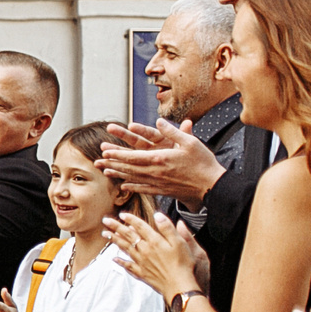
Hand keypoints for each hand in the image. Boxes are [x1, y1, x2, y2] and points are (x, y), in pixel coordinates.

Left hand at [100, 120, 224, 209]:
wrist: (213, 186)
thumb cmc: (203, 163)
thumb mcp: (190, 142)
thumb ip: (173, 131)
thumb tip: (159, 121)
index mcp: (160, 158)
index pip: (133, 156)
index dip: (117, 154)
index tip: (105, 152)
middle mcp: (156, 171)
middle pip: (129, 167)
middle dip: (112, 163)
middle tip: (98, 162)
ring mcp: (158, 182)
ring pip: (133, 178)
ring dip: (118, 175)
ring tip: (105, 172)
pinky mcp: (163, 190)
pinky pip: (144, 189)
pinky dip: (132, 187)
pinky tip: (124, 186)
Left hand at [105, 209, 203, 302]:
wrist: (178, 286)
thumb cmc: (182, 264)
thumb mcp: (180, 242)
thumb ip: (167, 228)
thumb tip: (157, 215)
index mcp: (155, 241)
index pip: (140, 226)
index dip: (131, 219)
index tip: (122, 214)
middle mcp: (145, 250)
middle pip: (128, 235)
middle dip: (116, 227)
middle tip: (105, 220)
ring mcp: (141, 262)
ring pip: (125, 248)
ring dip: (114, 240)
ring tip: (105, 234)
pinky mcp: (141, 273)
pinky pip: (128, 266)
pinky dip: (120, 262)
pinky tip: (114, 259)